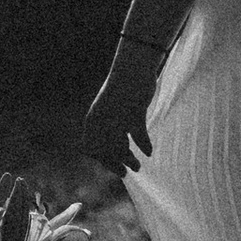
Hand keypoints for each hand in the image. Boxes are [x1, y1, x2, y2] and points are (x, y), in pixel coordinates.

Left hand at [83, 42, 159, 174]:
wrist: (131, 68)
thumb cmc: (122, 89)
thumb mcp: (109, 109)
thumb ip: (108, 126)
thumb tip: (117, 148)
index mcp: (93, 119)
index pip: (91, 148)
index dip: (102, 160)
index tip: (115, 166)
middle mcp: (102, 120)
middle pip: (105, 150)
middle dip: (114, 164)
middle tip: (125, 172)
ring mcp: (117, 116)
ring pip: (120, 146)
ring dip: (128, 159)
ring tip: (137, 167)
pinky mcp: (134, 112)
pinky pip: (138, 135)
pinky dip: (144, 145)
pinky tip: (149, 151)